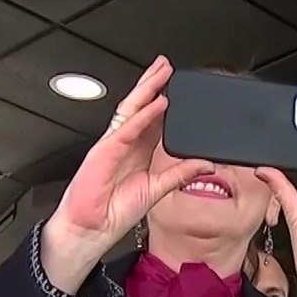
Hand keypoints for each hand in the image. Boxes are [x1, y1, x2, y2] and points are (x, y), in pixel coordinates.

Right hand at [43, 56, 213, 291]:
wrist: (91, 229)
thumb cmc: (115, 211)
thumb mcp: (157, 189)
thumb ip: (180, 174)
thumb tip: (205, 164)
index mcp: (136, 151)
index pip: (152, 119)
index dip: (165, 100)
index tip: (178, 86)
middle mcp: (124, 144)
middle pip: (140, 107)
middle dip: (154, 85)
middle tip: (168, 67)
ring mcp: (112, 145)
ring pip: (131, 110)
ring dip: (147, 91)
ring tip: (162, 74)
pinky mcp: (104, 153)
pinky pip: (125, 130)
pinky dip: (141, 117)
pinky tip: (155, 105)